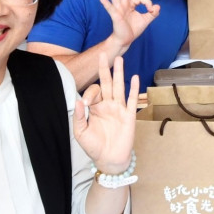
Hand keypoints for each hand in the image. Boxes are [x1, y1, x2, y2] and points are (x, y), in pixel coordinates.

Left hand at [73, 54, 138, 173]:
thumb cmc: (94, 146)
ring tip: (119, 59)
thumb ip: (79, 117)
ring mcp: (119, 109)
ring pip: (120, 87)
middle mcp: (108, 105)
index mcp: (96, 107)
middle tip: (103, 53)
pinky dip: (133, 89)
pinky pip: (132, 100)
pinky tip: (135, 77)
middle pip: (107, 83)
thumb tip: (78, 101)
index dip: (89, 94)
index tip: (86, 104)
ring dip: (119, 73)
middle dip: (105, 69)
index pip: (93, 92)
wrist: (109, 159)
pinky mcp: (129, 116)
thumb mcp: (81, 132)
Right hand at [98, 0, 159, 52]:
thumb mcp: (146, 20)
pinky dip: (104, 1)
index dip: (148, 2)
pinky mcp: (115, 15)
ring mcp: (119, 9)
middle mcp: (124, 5)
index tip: (152, 10)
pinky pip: (109, 7)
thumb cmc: (133, 29)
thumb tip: (158, 7)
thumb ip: (153, 13)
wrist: (125, 40)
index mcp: (131, 5)